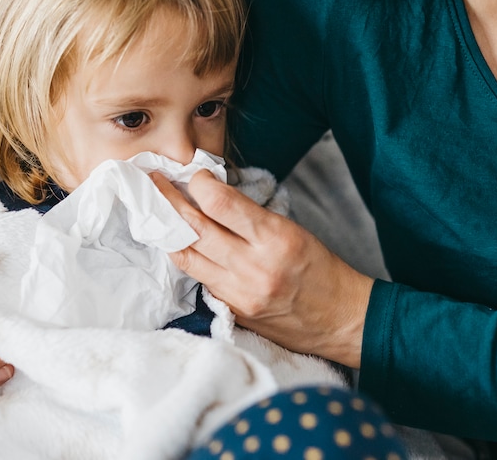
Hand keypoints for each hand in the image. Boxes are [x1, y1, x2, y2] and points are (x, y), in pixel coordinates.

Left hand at [152, 171, 374, 367]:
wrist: (341, 320)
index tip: (195, 175)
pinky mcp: (232, 310)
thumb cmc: (321, 270)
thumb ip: (251, 218)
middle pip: (195, 228)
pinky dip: (186, 258)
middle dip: (169, 201)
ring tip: (157, 211)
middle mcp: (253, 266)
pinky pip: (199, 278)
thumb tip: (212, 198)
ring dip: (168, 231)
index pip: (221, 203)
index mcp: (275, 238)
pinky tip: (178, 243)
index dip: (200, 184)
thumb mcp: (293, 231)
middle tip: (154, 183)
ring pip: (187, 256)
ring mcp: (239, 293)